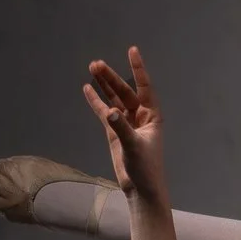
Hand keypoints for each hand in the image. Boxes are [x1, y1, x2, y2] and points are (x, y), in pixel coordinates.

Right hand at [83, 46, 168, 206]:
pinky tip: (88, 88)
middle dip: (111, 77)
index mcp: (152, 116)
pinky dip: (96, 101)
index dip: (138, 68)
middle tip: (96, 64)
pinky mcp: (115, 132)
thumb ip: (121, 128)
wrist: (141, 189)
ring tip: (92, 68)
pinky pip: (104, 112)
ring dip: (104, 85)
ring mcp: (127, 123)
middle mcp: (140, 116)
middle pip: (124, 91)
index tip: (132, 50)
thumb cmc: (145, 168)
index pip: (144, 87)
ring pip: (114, 99)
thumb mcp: (134, 146)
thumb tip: (109, 112)